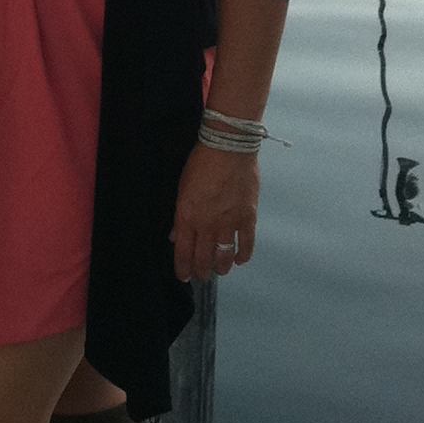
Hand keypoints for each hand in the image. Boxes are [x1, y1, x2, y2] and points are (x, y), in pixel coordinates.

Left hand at [170, 143, 258, 281]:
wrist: (229, 147)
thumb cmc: (201, 163)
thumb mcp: (181, 188)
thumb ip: (179, 216)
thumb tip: (175, 236)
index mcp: (187, 217)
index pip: (183, 252)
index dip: (183, 268)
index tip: (184, 275)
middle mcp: (207, 225)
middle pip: (204, 259)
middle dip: (201, 271)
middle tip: (202, 275)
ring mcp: (229, 223)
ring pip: (225, 256)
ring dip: (221, 267)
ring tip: (220, 269)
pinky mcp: (248, 217)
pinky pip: (247, 244)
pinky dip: (243, 255)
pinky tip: (240, 260)